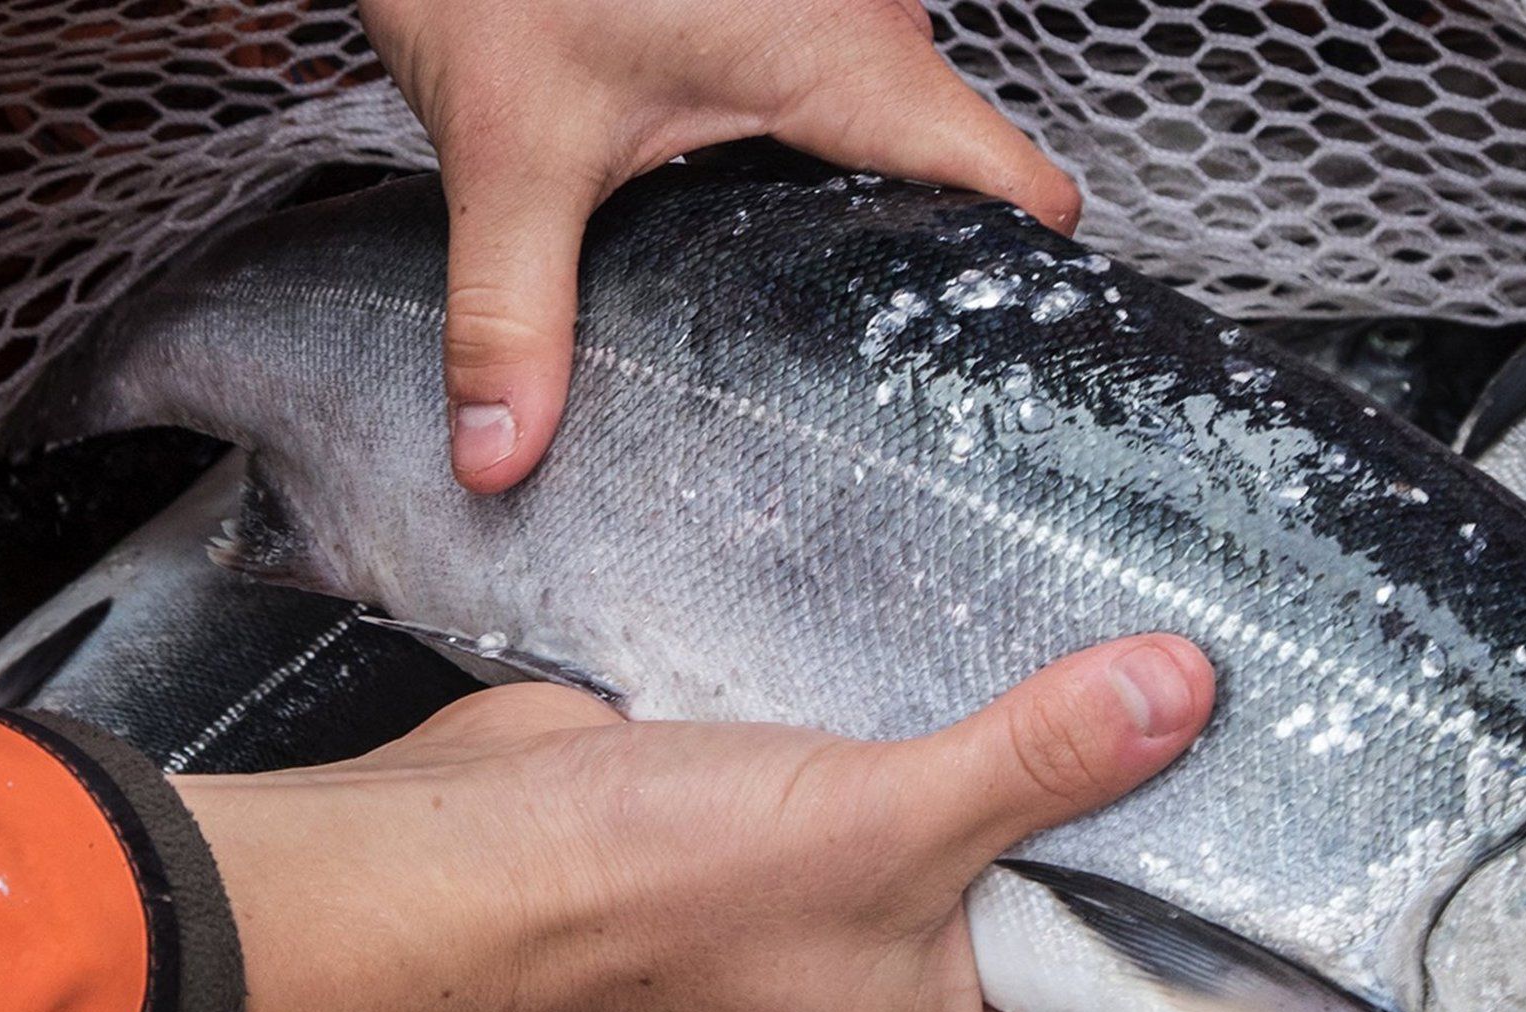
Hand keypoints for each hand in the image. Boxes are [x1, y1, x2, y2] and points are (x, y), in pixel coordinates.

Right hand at [175, 636, 1209, 1011]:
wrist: (466, 857)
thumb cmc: (650, 906)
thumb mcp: (891, 825)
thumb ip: (1044, 764)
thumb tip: (1176, 702)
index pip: (1121, 975)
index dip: (1180, 872)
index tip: (1239, 771)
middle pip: (1049, 887)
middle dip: (1089, 790)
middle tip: (1168, 680)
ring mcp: (839, 928)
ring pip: (967, 822)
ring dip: (998, 745)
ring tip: (1074, 648)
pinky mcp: (784, 848)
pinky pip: (890, 779)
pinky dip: (916, 722)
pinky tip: (952, 650)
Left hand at [357, 0, 1082, 494]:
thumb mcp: (507, 151)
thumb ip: (512, 312)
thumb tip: (502, 454)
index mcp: (844, 57)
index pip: (1017, 188)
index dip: (1024, 288)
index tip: (980, 381)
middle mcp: (862, 31)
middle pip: (961, 189)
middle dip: (921, 289)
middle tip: (866, 394)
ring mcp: (833, 18)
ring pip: (901, 153)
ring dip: (862, 239)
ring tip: (809, 338)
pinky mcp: (784, 21)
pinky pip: (843, 123)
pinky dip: (812, 192)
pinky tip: (753, 255)